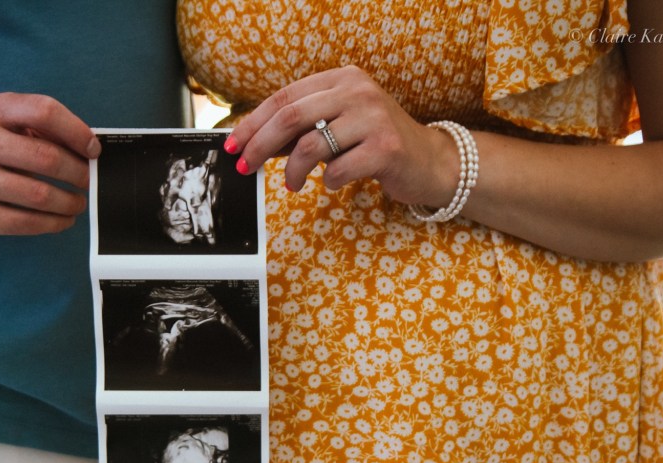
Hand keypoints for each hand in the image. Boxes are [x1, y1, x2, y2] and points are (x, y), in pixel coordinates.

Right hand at [0, 92, 100, 242]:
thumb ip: (38, 129)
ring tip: (77, 203)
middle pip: (46, 156)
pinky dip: (53, 223)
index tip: (93, 150)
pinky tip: (62, 220)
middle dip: (78, 173)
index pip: (43, 111)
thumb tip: (87, 148)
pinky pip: (27, 222)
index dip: (76, 131)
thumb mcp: (0, 127)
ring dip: (69, 202)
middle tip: (89, 181)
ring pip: (40, 194)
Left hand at [224, 66, 458, 206]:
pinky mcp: (385, 148)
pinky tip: (333, 182)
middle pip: (290, 117)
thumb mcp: (338, 126)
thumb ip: (301, 130)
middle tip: (245, 166)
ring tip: (293, 184)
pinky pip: (338, 169)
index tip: (233, 144)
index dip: (253, 122)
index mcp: (341, 78)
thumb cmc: (377, 144)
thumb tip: (254, 141)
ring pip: (310, 145)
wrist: (429, 161)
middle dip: (259, 145)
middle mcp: (357, 91)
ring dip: (293, 171)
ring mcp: (373, 118)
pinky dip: (328, 181)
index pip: (284, 97)